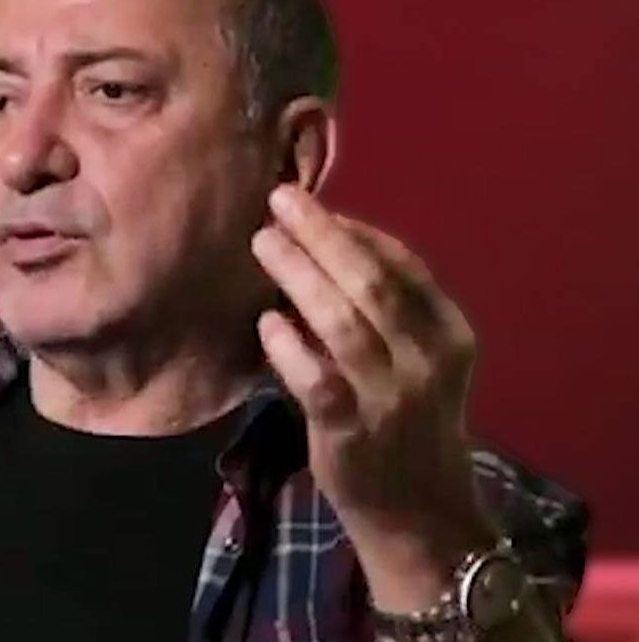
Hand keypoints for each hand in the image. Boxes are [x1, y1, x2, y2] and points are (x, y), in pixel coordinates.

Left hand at [250, 184, 494, 611]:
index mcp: (451, 333)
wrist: (420, 514)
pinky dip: (286, 344)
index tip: (312, 204)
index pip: (404, 264)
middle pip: (372, 281)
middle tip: (279, 199)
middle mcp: (429, 360)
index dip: (354, 229)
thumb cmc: (407, 424)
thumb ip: (386, 312)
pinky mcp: (350, 431)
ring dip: (296, 274)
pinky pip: (314, 377)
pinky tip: (264, 322)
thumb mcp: (419, 363)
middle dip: (322, 234)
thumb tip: (324, 244)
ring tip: (261, 242)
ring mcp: (391, 397)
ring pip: (341, 321)